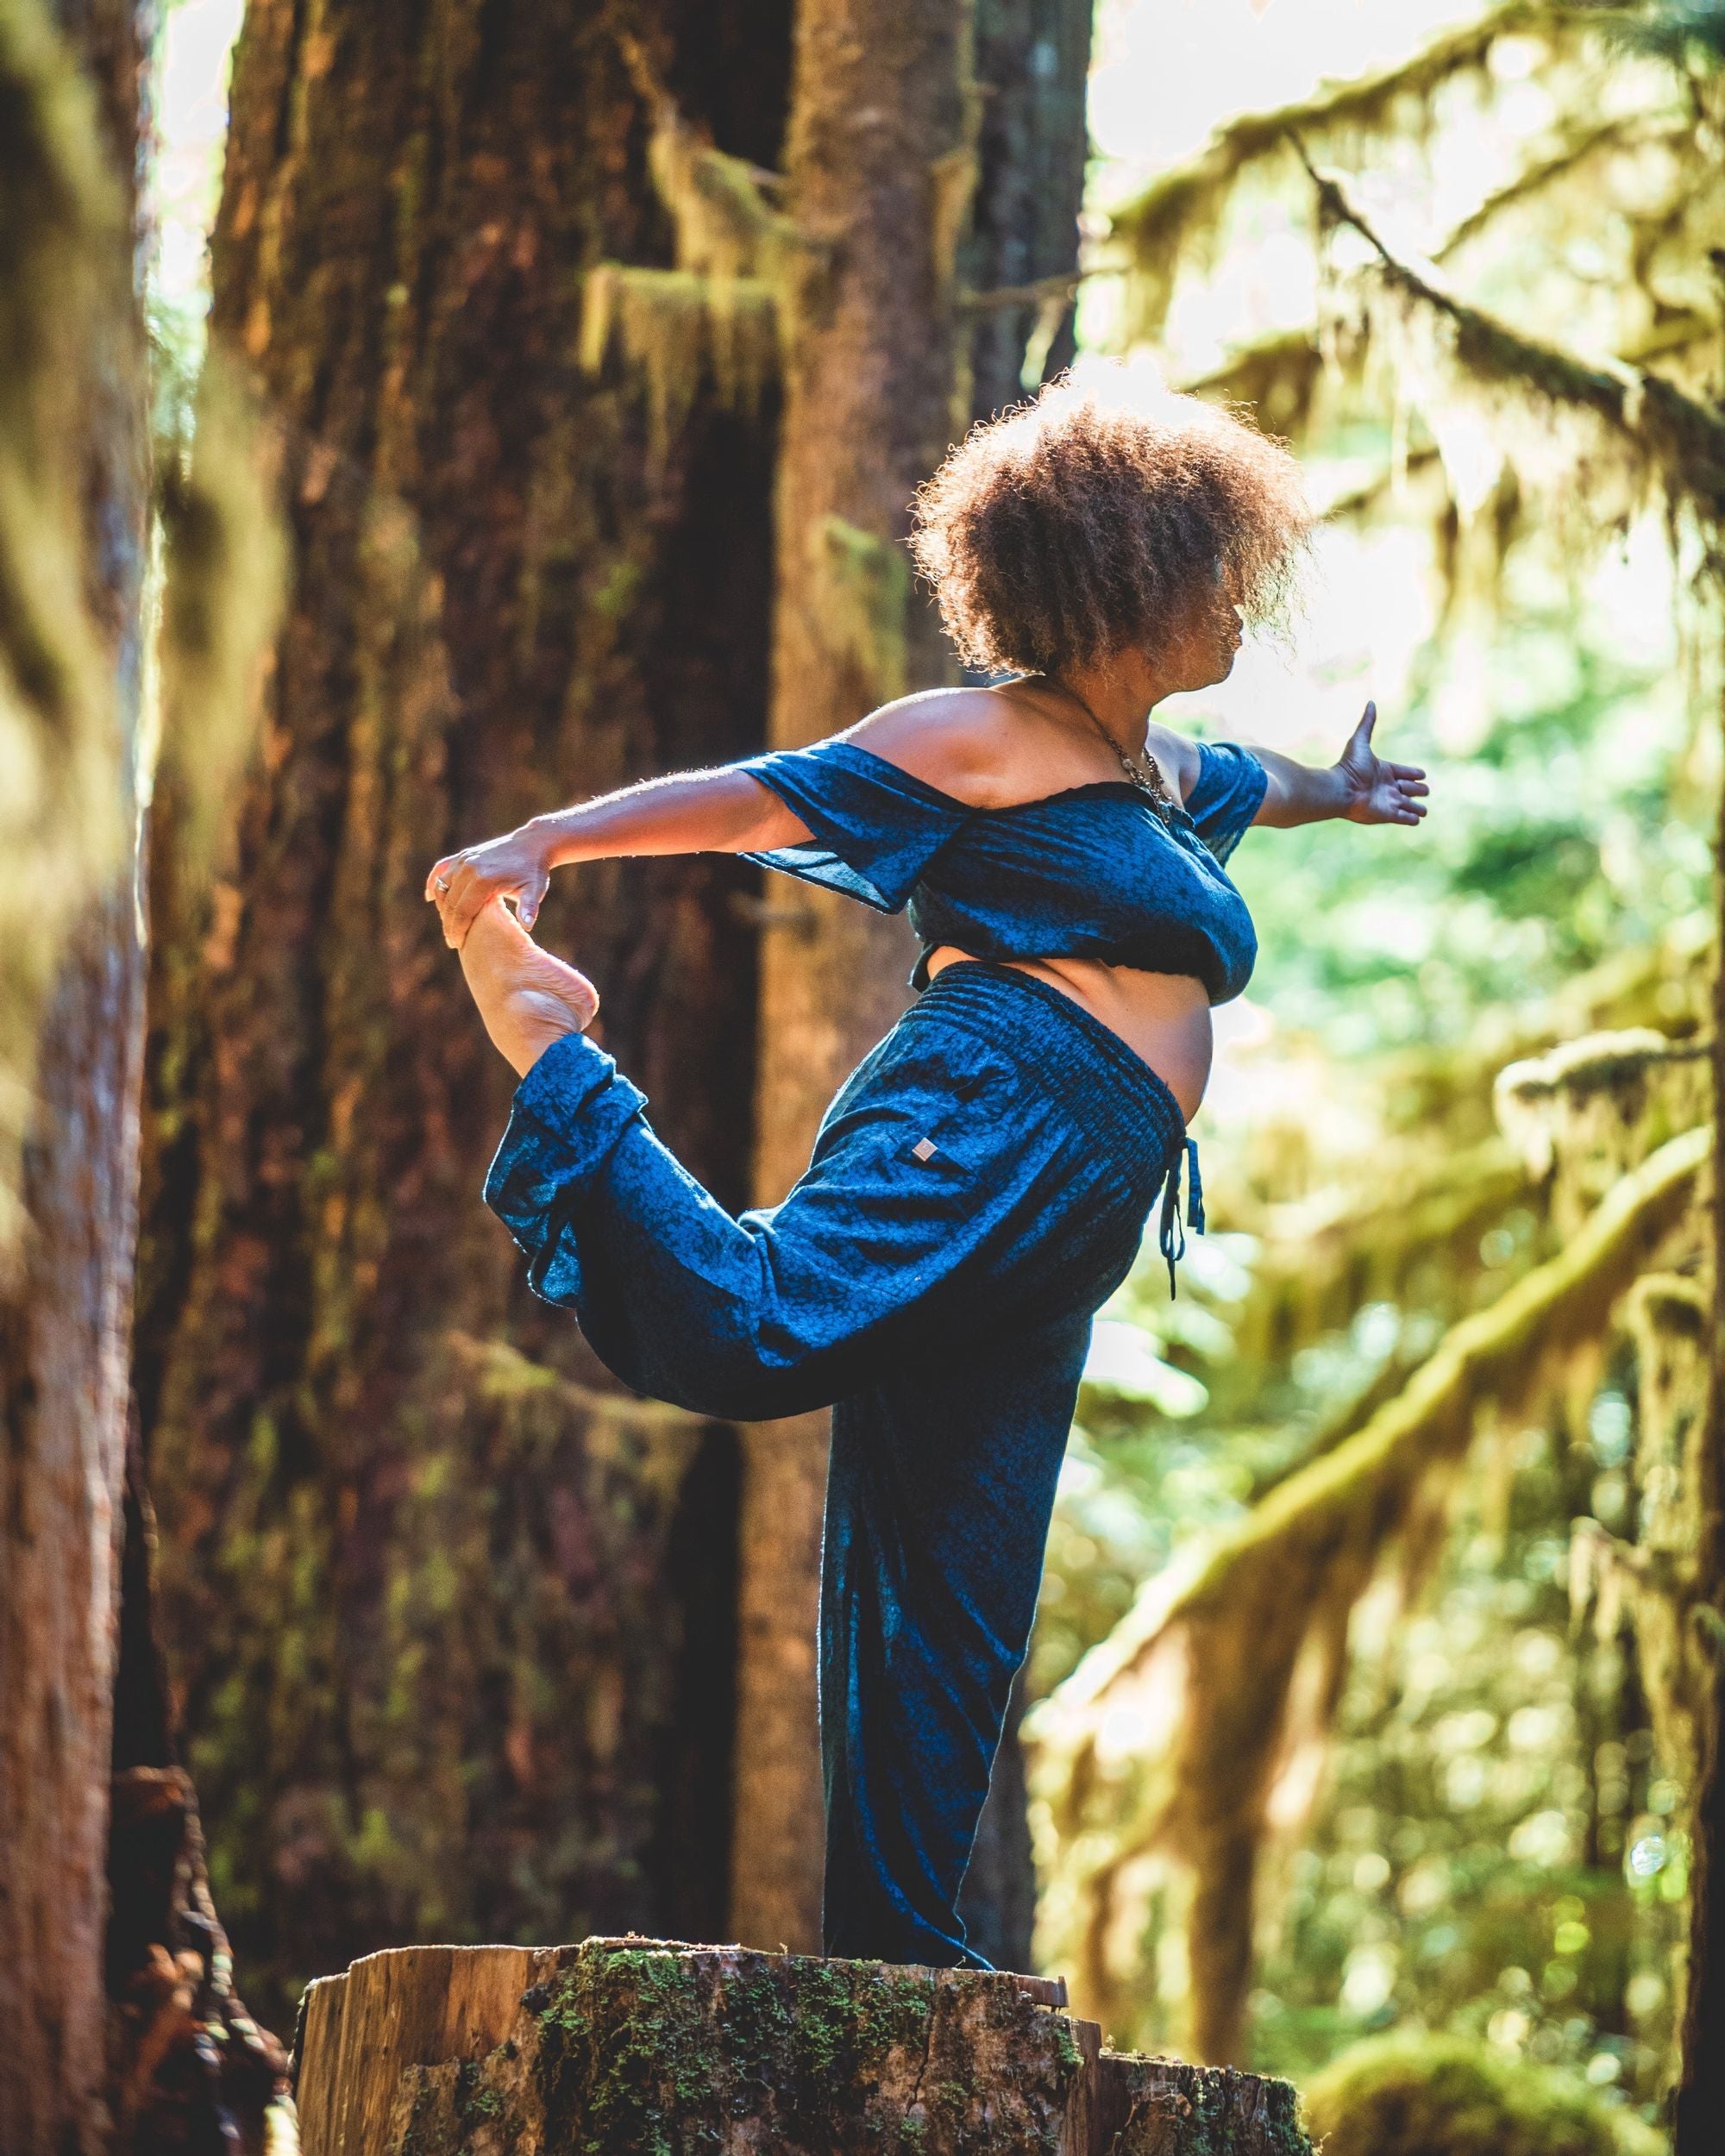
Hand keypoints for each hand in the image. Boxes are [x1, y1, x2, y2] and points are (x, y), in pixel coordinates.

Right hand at [425, 823, 552, 947]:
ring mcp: (463, 860)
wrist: (531, 844)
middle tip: (453, 942)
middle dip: (449, 925)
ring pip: (442, 888)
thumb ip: (529, 907)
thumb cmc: (534, 871)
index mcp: (484, 880)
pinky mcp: (462, 855)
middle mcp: (468, 868)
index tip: (458, 945)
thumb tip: (527, 926)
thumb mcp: (535, 890)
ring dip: (442, 908)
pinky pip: (441, 870)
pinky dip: (433, 883)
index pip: (462, 912)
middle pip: (449, 903)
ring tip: (449, 925)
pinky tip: (430, 897)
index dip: (458, 930)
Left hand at [1336, 702, 1426, 826]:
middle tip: (1424, 790)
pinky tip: (1416, 818)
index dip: (1413, 773)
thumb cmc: (1349, 767)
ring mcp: (1388, 802)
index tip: (1421, 774)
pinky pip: (1404, 818)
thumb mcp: (1360, 741)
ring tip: (1423, 810)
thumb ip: (1367, 723)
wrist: (1340, 789)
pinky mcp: (1388, 815)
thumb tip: (1371, 702)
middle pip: (1409, 789)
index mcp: (1384, 771)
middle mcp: (1387, 787)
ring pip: (1408, 805)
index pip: (1404, 772)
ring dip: (1417, 807)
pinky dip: (1411, 818)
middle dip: (1419, 790)